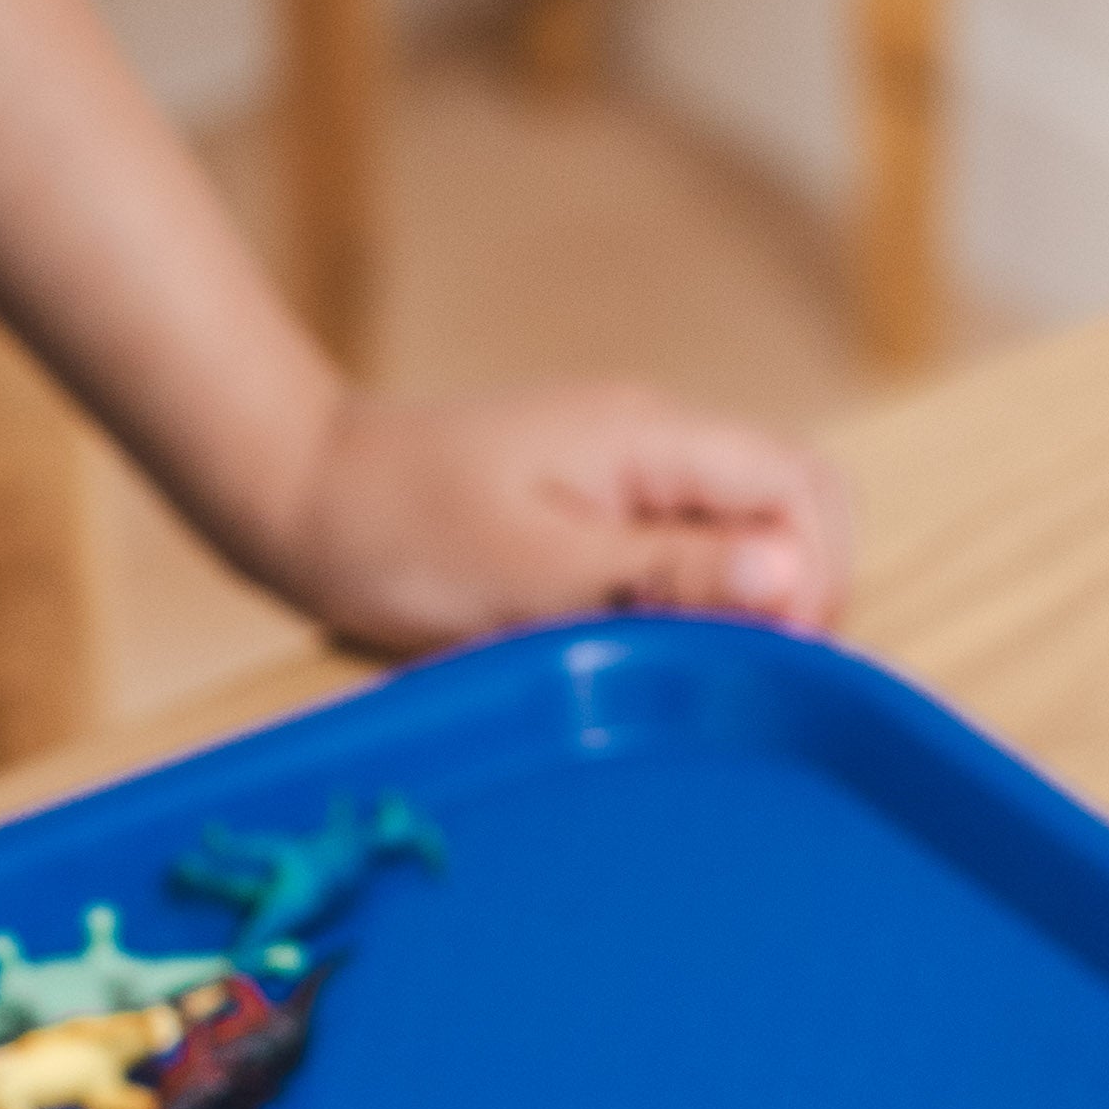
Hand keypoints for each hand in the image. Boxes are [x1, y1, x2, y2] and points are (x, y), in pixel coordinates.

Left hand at [282, 379, 851, 655]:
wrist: (295, 495)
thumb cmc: (394, 531)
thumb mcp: (531, 568)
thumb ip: (665, 573)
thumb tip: (791, 576)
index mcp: (649, 437)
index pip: (801, 486)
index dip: (813, 576)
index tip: (765, 657)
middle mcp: (652, 441)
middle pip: (791, 505)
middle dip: (791, 591)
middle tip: (727, 671)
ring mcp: (624, 470)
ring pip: (741, 533)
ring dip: (734, 602)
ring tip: (673, 662)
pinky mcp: (593, 505)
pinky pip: (681, 549)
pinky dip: (682, 601)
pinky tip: (633, 642)